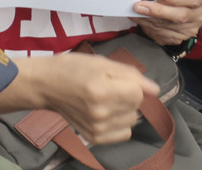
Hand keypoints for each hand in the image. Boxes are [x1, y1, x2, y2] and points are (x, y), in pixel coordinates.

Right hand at [26, 54, 156, 146]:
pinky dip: (119, 124)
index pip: (138, 93)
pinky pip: (124, 133)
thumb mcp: (101, 62)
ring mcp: (97, 128)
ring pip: (132, 120)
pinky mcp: (94, 138)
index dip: (130, 83)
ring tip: (105, 101)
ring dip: (124, 110)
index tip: (114, 79)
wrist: (46, 85)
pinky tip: (105, 114)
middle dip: (127, 96)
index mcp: (101, 90)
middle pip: (136, 107)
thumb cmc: (73, 68)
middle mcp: (100, 113)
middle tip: (107, 87)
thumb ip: (131, 74)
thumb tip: (155, 90)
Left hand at [132, 0, 201, 44]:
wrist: (180, 9)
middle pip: (180, 16)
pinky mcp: (178, 38)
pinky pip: (160, 33)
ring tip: (134, 11)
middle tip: (140, 6)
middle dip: (158, 11)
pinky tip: (137, 18)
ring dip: (148, 18)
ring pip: (167, 26)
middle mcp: (198, 16)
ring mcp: (189, 30)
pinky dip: (146, 25)